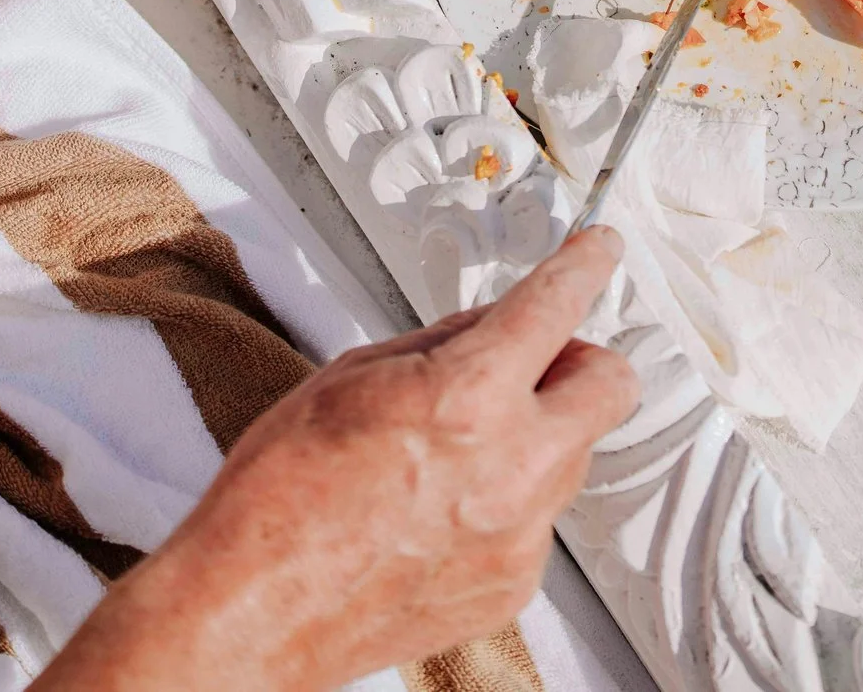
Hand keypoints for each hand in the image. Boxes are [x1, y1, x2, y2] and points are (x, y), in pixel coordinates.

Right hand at [34, 229, 637, 691]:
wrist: (251, 612)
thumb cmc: (278, 498)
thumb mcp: (348, 378)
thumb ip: (439, 345)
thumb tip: (489, 326)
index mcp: (468, 398)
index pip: (556, 305)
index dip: (585, 264)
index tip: (598, 251)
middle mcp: (513, 467)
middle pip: (611, 385)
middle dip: (580, 360)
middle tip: (535, 361)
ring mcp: (520, 534)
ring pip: (571, 454)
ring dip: (535, 435)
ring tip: (450, 455)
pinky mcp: (514, 584)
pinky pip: (537, 519)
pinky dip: (506, 502)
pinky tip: (439, 512)